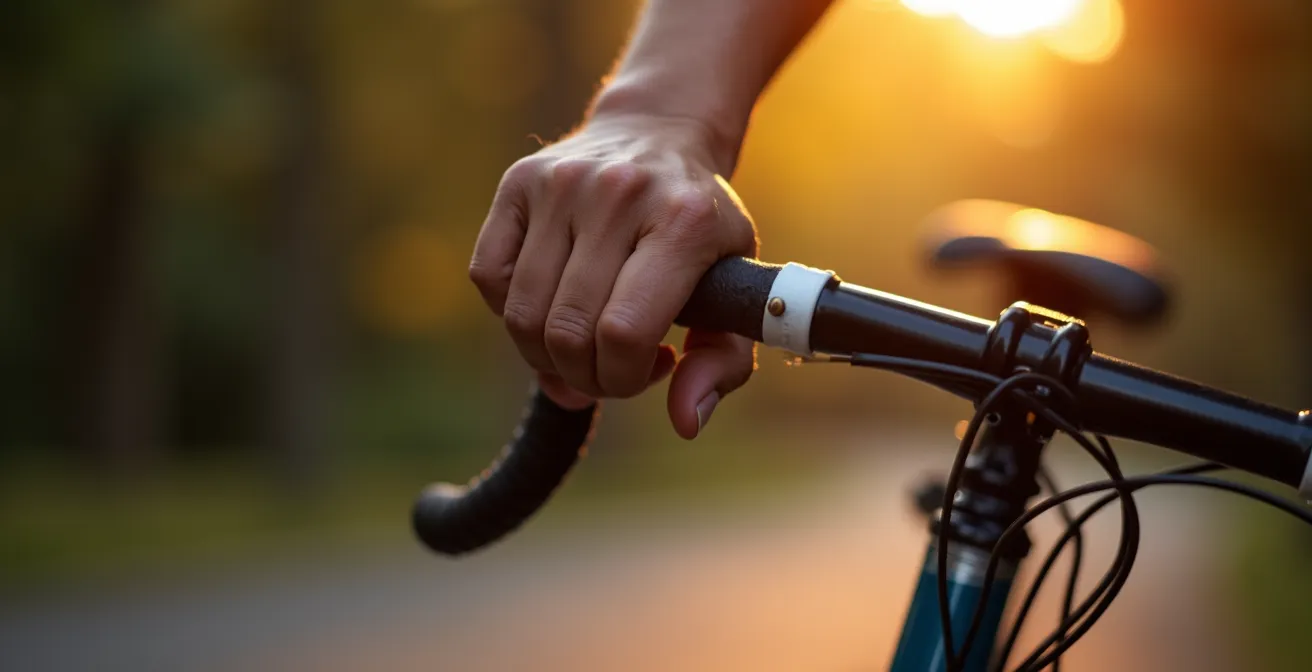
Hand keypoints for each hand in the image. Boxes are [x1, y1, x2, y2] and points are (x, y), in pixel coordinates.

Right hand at [469, 112, 757, 438]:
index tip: (644, 372)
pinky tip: (550, 304)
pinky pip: (488, 278)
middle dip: (584, 377)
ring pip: (520, 313)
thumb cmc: (700, 228)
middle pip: (567, 332)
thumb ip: (723, 362)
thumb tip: (685, 423)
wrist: (661, 132)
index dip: (622, 379)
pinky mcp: (518, 182)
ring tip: (580, 346)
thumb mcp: (735, 288)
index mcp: (683, 222)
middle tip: (607, 370)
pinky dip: (510, 312)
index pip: (623, 333)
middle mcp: (618, 195)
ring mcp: (562, 183)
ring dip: (544, 356)